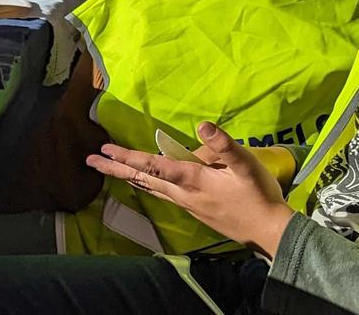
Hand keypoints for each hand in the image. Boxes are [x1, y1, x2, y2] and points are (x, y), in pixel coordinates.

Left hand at [87, 122, 295, 256]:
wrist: (268, 233)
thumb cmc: (259, 196)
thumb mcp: (246, 166)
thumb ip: (225, 146)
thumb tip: (203, 125)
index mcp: (193, 180)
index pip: (154, 165)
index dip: (129, 156)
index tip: (106, 149)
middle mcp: (183, 194)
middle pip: (143, 179)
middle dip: (116, 168)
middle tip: (90, 160)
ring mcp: (186, 205)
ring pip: (150, 188)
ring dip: (128, 176)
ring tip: (108, 168)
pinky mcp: (193, 211)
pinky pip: (161, 193)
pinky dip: (145, 184)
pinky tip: (143, 181)